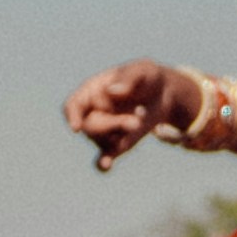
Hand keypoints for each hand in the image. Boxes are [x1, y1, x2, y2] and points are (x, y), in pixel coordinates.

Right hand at [67, 56, 228, 161]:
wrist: (163, 94)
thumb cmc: (148, 77)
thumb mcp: (142, 71)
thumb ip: (128, 79)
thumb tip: (111, 92)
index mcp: (92, 91)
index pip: (73, 105)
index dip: (72, 116)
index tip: (76, 128)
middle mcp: (94, 112)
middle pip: (90, 126)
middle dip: (112, 125)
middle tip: (135, 121)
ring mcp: (105, 130)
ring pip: (101, 141)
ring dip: (120, 136)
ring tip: (139, 121)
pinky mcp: (116, 144)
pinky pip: (104, 157)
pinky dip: (103, 163)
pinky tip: (107, 166)